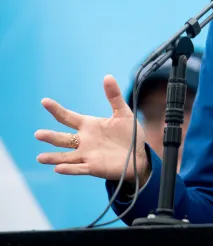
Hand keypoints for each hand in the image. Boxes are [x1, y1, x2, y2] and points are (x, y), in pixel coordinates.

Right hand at [35, 75, 149, 183]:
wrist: (140, 156)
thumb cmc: (130, 135)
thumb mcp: (123, 113)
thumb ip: (114, 96)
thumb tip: (107, 76)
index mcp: (89, 125)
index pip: (68, 117)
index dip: (56, 109)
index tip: (44, 101)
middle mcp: (84, 140)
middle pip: (63, 139)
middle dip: (50, 136)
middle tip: (38, 134)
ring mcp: (87, 155)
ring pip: (66, 156)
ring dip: (53, 158)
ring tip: (40, 157)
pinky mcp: (94, 167)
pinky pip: (79, 168)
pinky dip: (69, 169)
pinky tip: (58, 168)